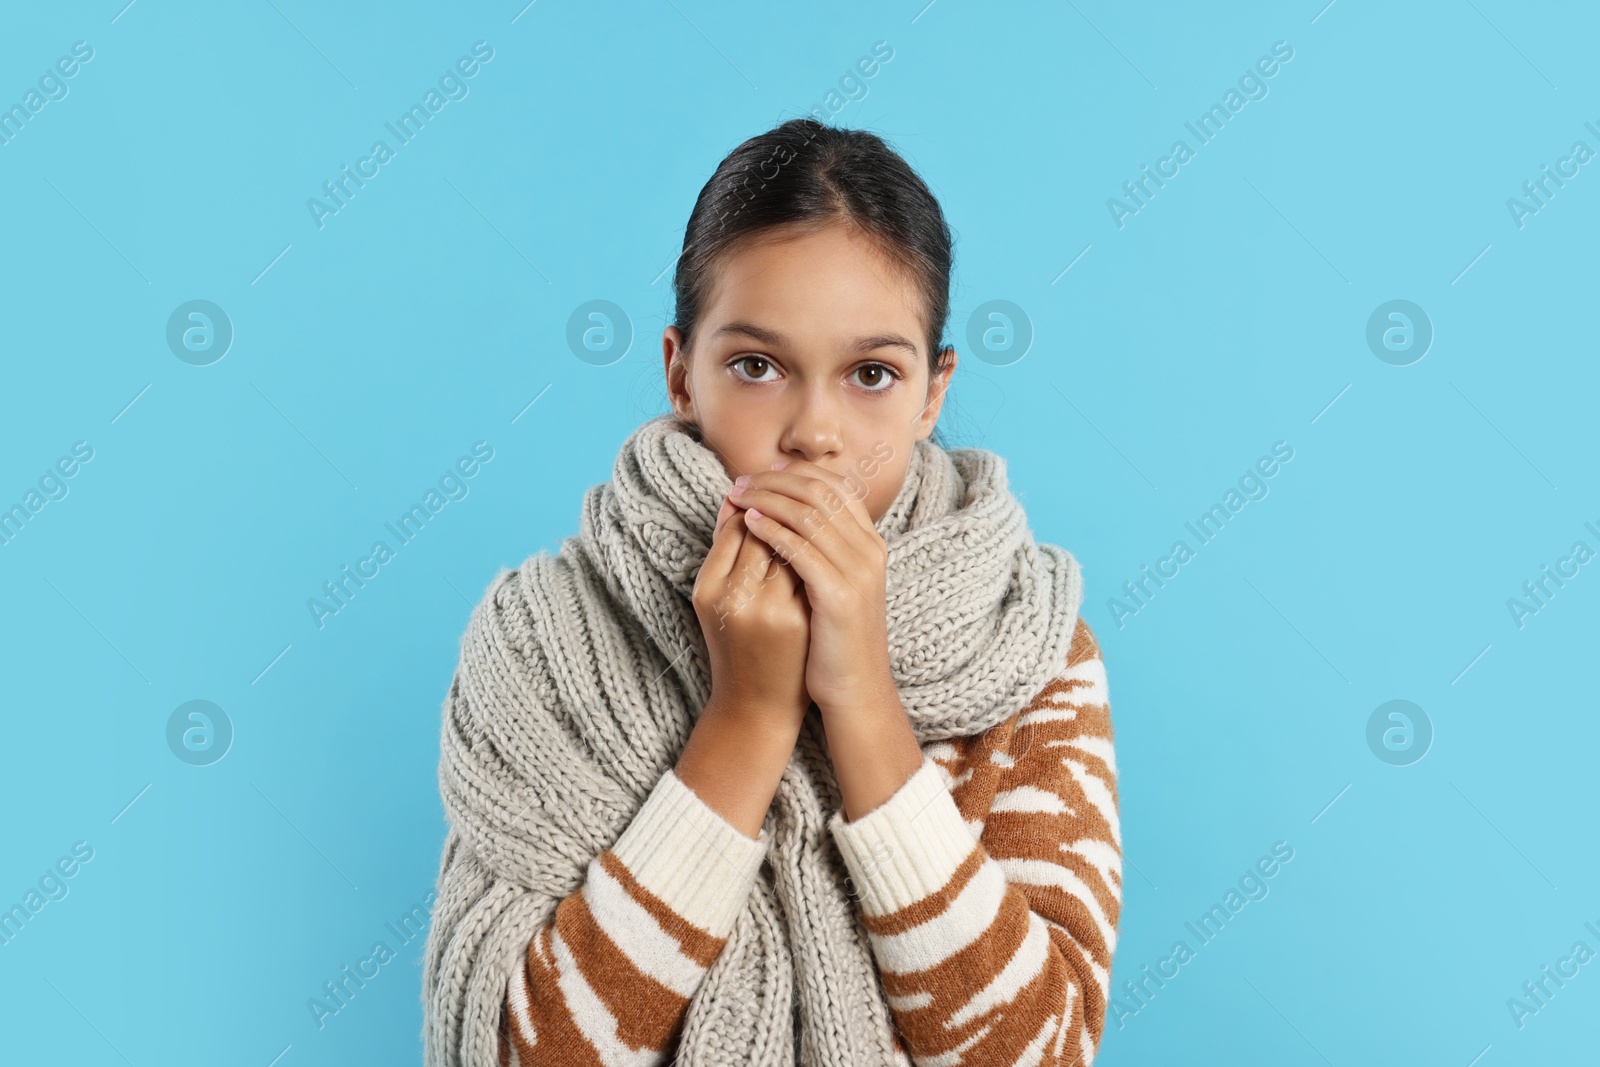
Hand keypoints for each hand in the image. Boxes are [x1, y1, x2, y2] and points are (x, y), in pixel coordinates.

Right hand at [690, 492, 812, 735]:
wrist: (758, 704)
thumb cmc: (736, 644)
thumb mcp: (716, 598)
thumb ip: (725, 549)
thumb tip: (737, 501)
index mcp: (709, 589)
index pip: (738, 527)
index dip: (758, 508)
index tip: (770, 507)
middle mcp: (737, 598)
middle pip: (766, 533)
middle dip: (783, 514)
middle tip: (795, 509)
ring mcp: (772, 610)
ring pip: (792, 549)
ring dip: (803, 531)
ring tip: (807, 529)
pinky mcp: (800, 621)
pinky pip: (811, 572)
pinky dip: (817, 557)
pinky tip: (823, 553)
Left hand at [727, 459, 895, 713]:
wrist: (855, 688)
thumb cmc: (836, 639)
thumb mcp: (835, 585)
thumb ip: (821, 549)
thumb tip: (787, 512)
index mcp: (870, 544)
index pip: (836, 487)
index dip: (798, 473)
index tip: (764, 471)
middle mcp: (869, 551)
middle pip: (820, 493)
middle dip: (776, 481)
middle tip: (741, 481)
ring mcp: (858, 572)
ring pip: (808, 515)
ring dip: (767, 499)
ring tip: (737, 496)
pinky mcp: (839, 595)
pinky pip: (799, 549)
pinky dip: (771, 531)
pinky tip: (747, 525)